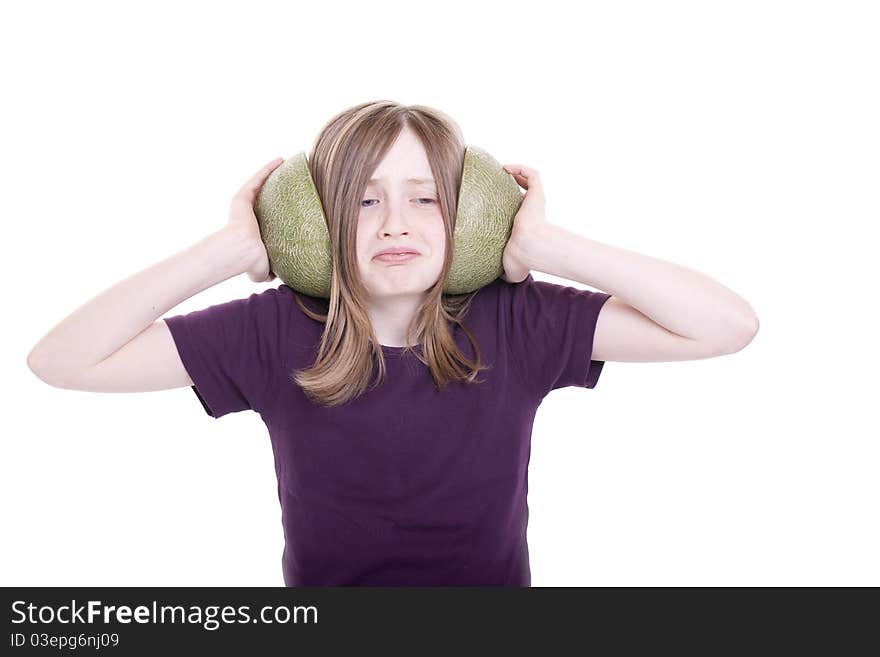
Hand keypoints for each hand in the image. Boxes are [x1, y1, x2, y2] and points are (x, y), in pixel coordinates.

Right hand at [226, 157, 284, 282]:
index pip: (266, 216)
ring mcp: (243, 205)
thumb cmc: (251, 263)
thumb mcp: (263, 269)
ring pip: (260, 184)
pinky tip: (281, 160)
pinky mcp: (242, 197)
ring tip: (288, 163)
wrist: (242, 251)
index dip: (277, 208)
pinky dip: (268, 168)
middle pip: (264, 196)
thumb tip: (278, 273)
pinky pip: (258, 178)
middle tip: (292, 179)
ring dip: (272, 172)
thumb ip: (270, 269)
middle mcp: (247, 215)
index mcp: (252, 230)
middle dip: (276, 188)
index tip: (290, 202)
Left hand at [500, 163, 545, 282]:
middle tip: (494, 182)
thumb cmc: (520, 260)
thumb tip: (492, 278)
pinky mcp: (538, 194)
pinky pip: (532, 174)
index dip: (508, 205)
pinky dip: (521, 168)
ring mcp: (536, 202)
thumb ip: (501, 272)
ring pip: (530, 180)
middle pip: (524, 194)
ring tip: (501, 169)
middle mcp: (532, 212)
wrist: (527, 247)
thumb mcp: (510, 271)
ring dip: (518, 172)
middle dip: (511, 186)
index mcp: (526, 226)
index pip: (519, 212)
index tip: (493, 203)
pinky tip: (505, 168)